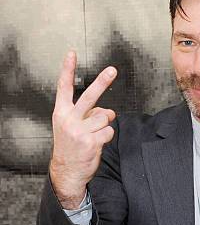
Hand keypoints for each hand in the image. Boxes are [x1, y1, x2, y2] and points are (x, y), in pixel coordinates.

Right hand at [50, 50, 116, 204]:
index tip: (72, 54)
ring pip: (105, 117)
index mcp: (61, 113)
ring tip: (95, 134)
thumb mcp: (72, 127)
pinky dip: (107, 136)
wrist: (67, 171)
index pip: (64, 87)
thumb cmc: (71, 146)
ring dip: (105, 125)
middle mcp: (69, 119)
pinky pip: (109, 131)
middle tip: (113, 70)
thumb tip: (109, 111)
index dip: (68, 70)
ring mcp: (80, 131)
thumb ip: (88, 114)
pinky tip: (97, 143)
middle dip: (102, 82)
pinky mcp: (91, 141)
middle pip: (90, 96)